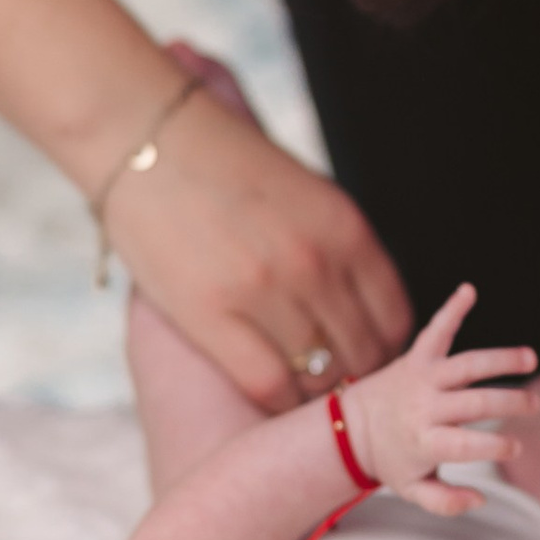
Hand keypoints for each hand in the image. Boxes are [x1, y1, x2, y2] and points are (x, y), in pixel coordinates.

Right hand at [101, 71, 412, 408]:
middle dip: (354, 377)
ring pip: (319, 377)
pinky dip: (278, 401)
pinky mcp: (211, 313)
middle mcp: (316, 261)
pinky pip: (268, 384)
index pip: (393, 318)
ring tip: (301, 392)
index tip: (363, 357)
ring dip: (315, 394)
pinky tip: (271, 397)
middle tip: (334, 385)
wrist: (146, 137)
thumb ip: (336, 247)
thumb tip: (357, 309)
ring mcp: (265, 290)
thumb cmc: (222, 163)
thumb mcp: (305, 192)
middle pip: (363, 354)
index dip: (384, 349)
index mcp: (346, 228)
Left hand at [339, 284, 535, 511]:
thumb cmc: (392, 459)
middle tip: (534, 405)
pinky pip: (435, 330)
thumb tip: (480, 498)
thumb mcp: (414, 490)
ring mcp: (422, 378)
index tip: (515, 447)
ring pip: (466, 365)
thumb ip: (446, 502)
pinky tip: (469, 290)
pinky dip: (451, 309)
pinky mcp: (416, 357)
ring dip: (500, 359)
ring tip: (529, 358)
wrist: (352, 428)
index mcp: (423, 441)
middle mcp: (424, 407)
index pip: (462, 444)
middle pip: (473, 402)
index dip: (491, 447)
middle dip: (508, 402)